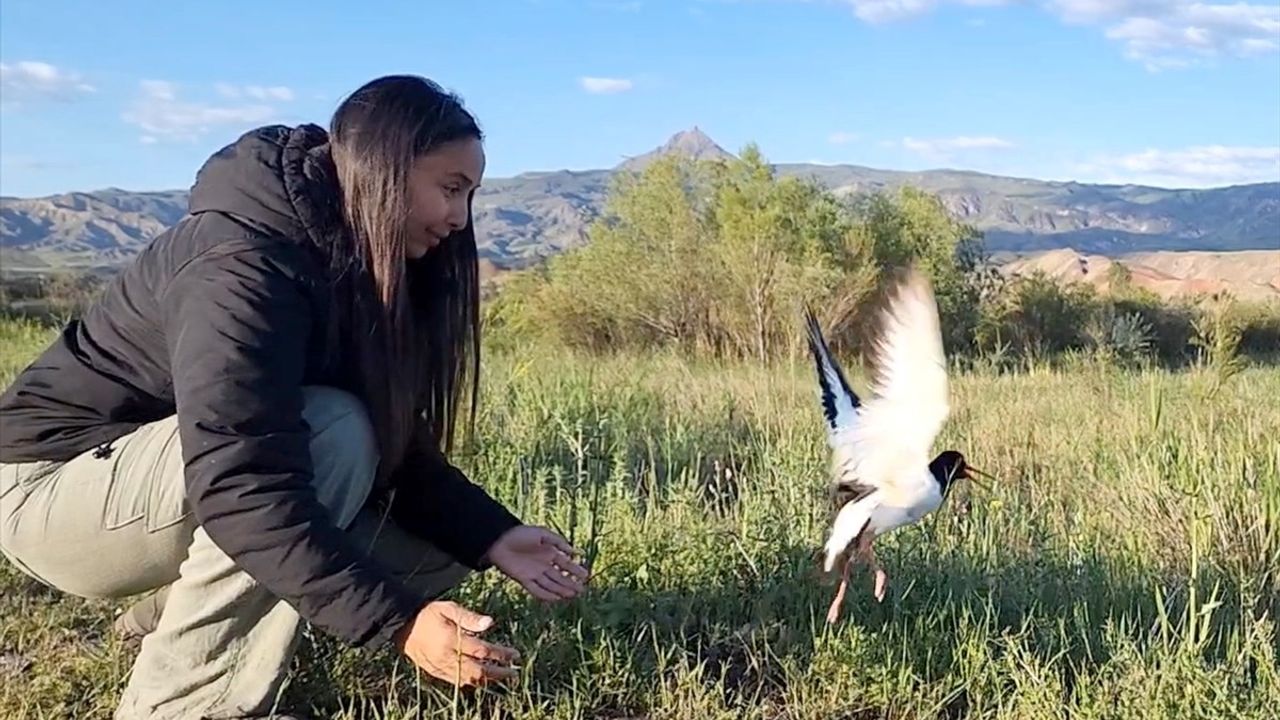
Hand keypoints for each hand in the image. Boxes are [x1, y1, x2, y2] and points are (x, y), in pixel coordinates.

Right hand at [395, 600, 519, 686]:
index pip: (482, 651)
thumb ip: (469, 617)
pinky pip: (456, 682)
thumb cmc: (428, 614)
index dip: (501, 654)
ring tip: (502, 676)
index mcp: (451, 640)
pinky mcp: (435, 672)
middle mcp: (446, 657)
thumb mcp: (448, 608)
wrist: (402, 626)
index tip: (515, 655)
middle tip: (514, 672)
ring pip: (468, 680)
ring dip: (488, 680)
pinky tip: (482, 678)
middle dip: (499, 673)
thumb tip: (490, 623)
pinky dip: (472, 682)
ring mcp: (440, 667)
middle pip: (478, 671)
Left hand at [486, 525, 589, 601]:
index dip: (575, 570)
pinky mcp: (524, 580)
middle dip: (571, 583)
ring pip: (551, 584)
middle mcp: (543, 565)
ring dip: (562, 590)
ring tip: (573, 594)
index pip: (566, 564)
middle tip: (582, 590)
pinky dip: (546, 595)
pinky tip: (556, 598)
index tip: (585, 576)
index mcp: (549, 553)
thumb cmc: (521, 534)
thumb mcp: (543, 534)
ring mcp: (534, 573)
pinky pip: (537, 590)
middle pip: (560, 577)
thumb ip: (559, 542)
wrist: (500, 540)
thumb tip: (575, 552)